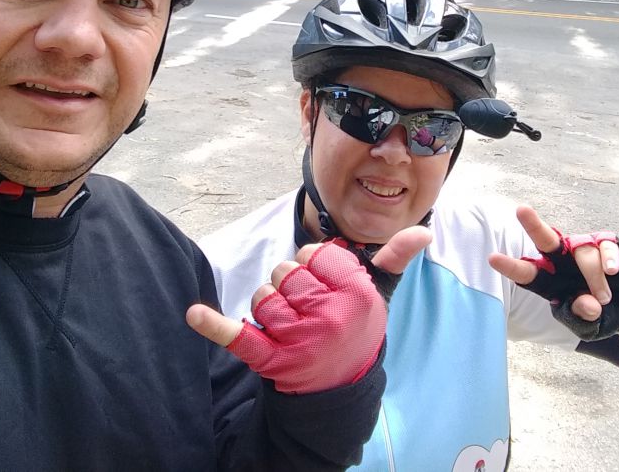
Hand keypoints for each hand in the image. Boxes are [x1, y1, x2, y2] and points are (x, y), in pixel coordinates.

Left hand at [187, 228, 428, 393]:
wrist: (340, 389)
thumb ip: (394, 260)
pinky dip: (213, 325)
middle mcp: (329, 316)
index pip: (315, 254)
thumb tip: (424, 230)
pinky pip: (238, 336)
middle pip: (286, 272)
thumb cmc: (356, 331)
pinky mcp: (271, 360)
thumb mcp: (379, 296)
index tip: (325, 281)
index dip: (314, 264)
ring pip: (263, 297)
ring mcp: (299, 340)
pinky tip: (194, 314)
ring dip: (269, 305)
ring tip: (290, 323)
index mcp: (356, 295)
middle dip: (291, 283)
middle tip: (308, 305)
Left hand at [488, 206, 618, 340]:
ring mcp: (582, 247)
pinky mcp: (606, 243)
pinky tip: (612, 271)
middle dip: (533, 224)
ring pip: (583, 254)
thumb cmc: (598, 314)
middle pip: (545, 238)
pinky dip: (609, 259)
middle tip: (521, 210)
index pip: (526, 272)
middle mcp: (561, 259)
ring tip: (604, 298)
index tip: (492, 258)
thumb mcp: (589, 326)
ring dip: (594, 278)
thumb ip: (583, 317)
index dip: (511, 266)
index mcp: (548, 279)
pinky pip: (605, 247)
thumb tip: (587, 304)